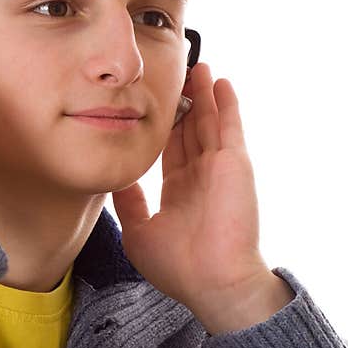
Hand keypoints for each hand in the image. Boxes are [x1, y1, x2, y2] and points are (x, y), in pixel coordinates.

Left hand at [111, 62, 279, 325]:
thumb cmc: (178, 266)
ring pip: (208, 120)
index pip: (169, 148)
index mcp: (179, 190)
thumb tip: (113, 181)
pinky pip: (229, 125)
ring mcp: (219, 167)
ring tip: (195, 65)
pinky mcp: (235, 162)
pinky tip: (218, 80)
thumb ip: (128, 203)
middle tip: (172, 73)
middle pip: (188, 128)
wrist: (213, 282)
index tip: (150, 103)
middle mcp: (200, 175)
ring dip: (202, 93)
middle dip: (181, 102)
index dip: (161, 125)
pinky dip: (225, 102)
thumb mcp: (139, 231)